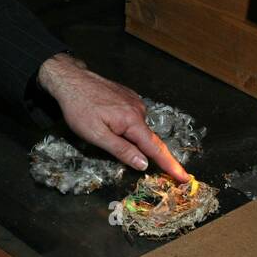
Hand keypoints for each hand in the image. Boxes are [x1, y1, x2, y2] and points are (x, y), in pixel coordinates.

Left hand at [37, 54, 190, 182]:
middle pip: (149, 139)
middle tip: (164, 170)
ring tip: (109, 134)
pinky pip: (134, 118)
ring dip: (134, 138)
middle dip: (157, 156)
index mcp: (132, 121)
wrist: (71, 79)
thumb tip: (143, 164)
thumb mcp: (97, 135)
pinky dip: (130, 127)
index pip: (155, 148)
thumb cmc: (79, 108)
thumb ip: (122, 150)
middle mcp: (139, 110)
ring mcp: (134, 101)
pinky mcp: (128, 97)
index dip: (171, 165)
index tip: (184, 177)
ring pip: (139, 129)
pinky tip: (112, 123)